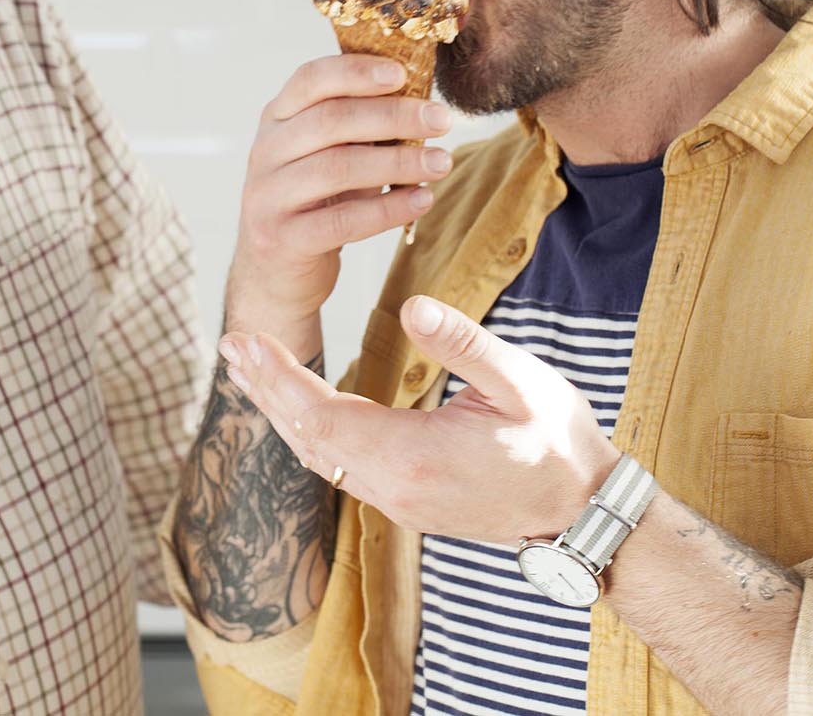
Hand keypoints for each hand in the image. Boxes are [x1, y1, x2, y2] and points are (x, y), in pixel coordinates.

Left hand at [219, 295, 619, 543]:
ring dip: (282, 411)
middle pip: (307, 438)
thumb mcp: (519, 381)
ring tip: (250, 369)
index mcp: (413, 456)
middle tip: (231, 344)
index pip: (321, 416)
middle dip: (266, 389)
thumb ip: (463, 343)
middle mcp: (393, 488)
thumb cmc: (555, 440)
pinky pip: (339, 466)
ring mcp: (397, 501)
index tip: (247, 341)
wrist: (581, 510)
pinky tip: (297, 405)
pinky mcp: (404, 502)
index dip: (279, 378)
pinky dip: (309, 430)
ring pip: (319, 456)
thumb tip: (415, 304)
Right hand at [224, 55, 453, 335]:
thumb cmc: (314, 203)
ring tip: (442, 162)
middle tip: (441, 120)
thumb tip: (421, 103)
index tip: (403, 74)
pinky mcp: (281, 239)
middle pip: (330, 121)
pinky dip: (387, 209)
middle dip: (393, 116)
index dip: (356, 71)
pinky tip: (421, 201)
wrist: (274, 273)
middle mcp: (265, 152)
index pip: (311, 80)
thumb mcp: (328, 156)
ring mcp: (268, 196)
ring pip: (337, 168)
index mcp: (277, 119)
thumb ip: (359, 130)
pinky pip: (342, 221)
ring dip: (399, 162)